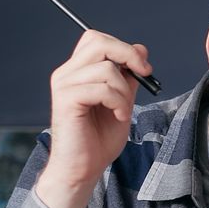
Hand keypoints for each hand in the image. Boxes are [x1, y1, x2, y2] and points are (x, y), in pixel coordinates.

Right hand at [35, 30, 153, 207]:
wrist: (83, 168)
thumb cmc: (100, 138)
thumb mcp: (122, 101)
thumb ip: (128, 76)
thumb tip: (140, 49)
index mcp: (78, 71)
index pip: (96, 39)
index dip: (123, 47)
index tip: (144, 67)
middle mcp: (66, 73)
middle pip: (99, 42)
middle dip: (128, 55)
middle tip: (145, 75)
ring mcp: (64, 85)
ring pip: (106, 68)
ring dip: (125, 90)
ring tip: (123, 110)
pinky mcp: (66, 100)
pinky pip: (101, 88)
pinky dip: (118, 102)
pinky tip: (119, 116)